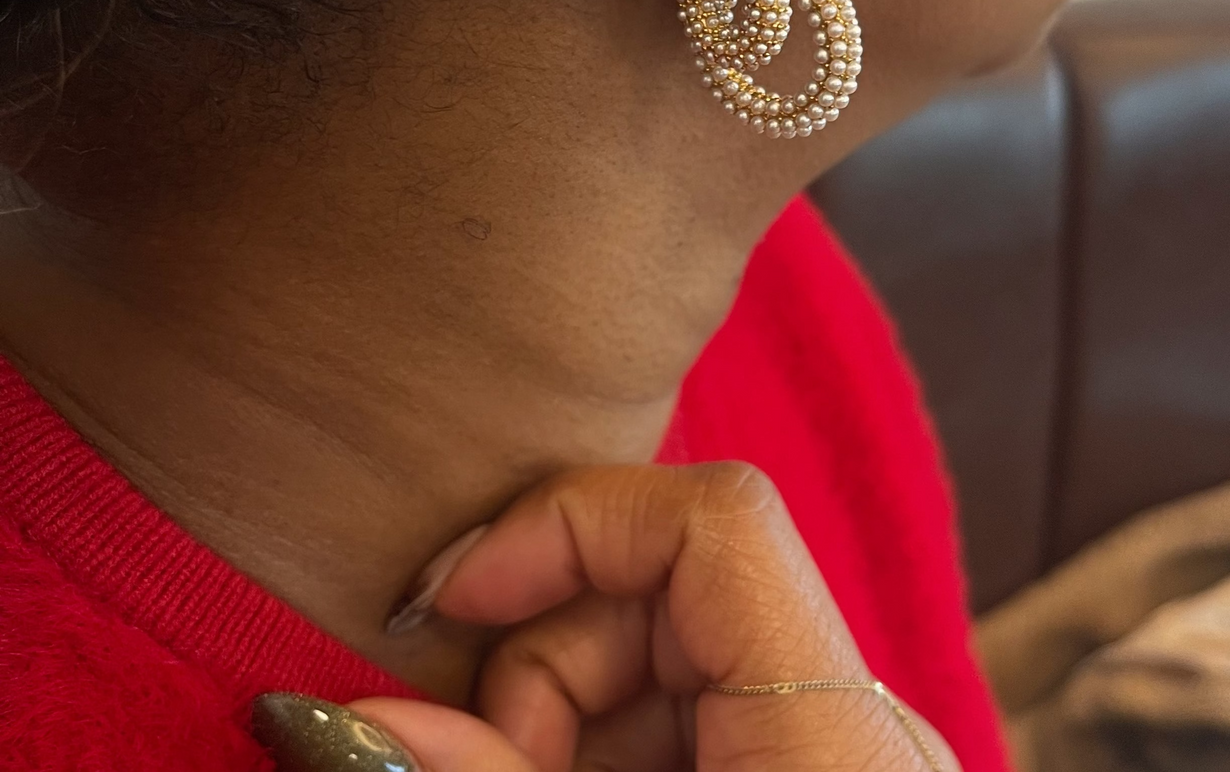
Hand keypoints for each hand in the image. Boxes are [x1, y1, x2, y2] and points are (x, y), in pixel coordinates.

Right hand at [256, 463, 955, 771]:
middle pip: (664, 595)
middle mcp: (850, 729)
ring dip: (554, 730)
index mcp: (835, 743)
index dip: (567, 525)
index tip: (444, 603)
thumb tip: (338, 724)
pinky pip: (680, 731)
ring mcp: (828, 763)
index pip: (712, 524)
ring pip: (660, 666)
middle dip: (537, 672)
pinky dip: (595, 763)